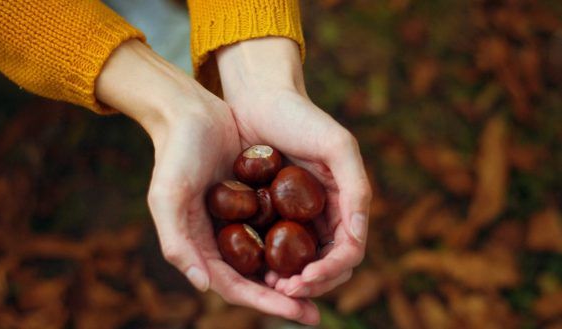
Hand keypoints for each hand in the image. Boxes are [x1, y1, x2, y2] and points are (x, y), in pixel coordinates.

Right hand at [95, 39, 318, 323]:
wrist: (190, 113)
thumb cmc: (175, 154)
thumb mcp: (167, 197)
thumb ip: (178, 242)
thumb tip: (203, 286)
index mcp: (201, 246)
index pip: (235, 287)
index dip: (266, 304)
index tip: (299, 312)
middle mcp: (222, 240)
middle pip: (257, 280)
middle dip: (286, 299)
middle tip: (316, 314)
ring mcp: (241, 220)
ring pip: (271, 259)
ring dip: (295, 276)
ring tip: (324, 285)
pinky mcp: (257, 200)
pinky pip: (280, 228)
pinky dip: (297, 243)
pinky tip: (322, 248)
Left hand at [217, 37, 371, 297]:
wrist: (260, 98)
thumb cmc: (301, 117)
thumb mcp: (337, 146)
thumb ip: (356, 188)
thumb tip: (358, 236)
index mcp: (345, 203)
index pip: (348, 251)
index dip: (330, 270)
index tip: (304, 279)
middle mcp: (324, 214)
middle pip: (327, 264)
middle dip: (311, 283)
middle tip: (285, 289)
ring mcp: (297, 215)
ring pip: (300, 262)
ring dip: (290, 280)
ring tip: (270, 284)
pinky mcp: (270, 212)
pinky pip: (274, 246)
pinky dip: (270, 263)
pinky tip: (255, 267)